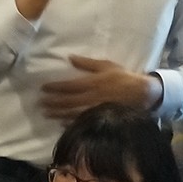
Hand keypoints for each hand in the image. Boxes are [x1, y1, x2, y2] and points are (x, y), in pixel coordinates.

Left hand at [40, 56, 160, 120]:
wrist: (142, 94)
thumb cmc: (123, 77)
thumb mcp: (106, 66)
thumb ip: (87, 63)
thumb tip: (70, 58)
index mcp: (93, 83)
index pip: (69, 86)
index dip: (55, 87)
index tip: (43, 88)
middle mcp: (92, 98)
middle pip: (68, 101)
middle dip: (53, 102)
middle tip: (40, 103)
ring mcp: (95, 110)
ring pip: (72, 113)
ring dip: (58, 114)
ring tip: (46, 113)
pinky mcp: (100, 119)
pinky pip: (82, 122)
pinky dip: (70, 123)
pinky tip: (61, 123)